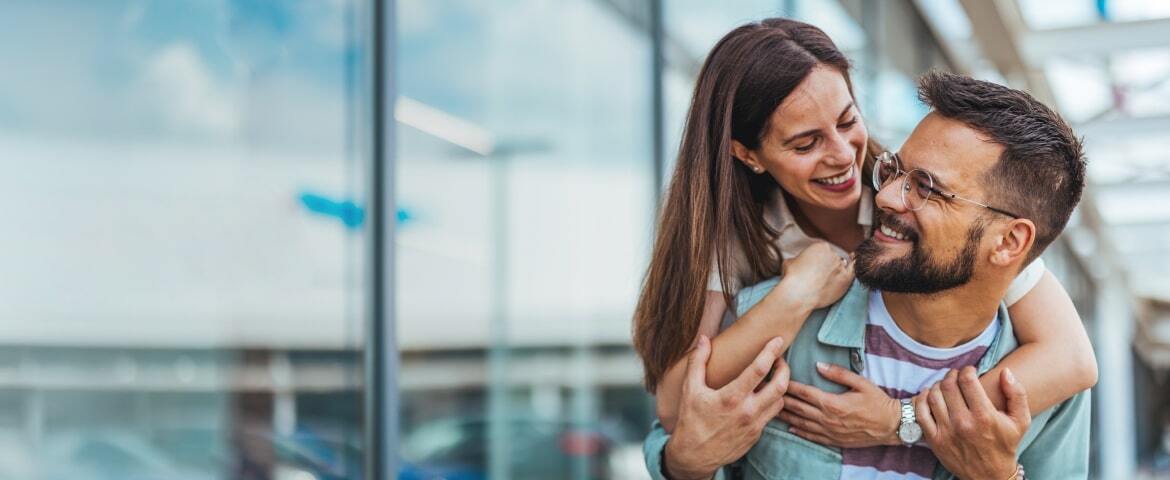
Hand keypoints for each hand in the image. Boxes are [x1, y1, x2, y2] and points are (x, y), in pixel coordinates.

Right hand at [664, 335, 790, 479]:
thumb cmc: (691, 421)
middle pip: (780, 386)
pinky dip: (771, 402)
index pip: (759, 369)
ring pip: (780, 401)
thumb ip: (698, 362)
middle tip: (780, 359)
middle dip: (785, 369)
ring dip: (780, 387)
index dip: (771, 352)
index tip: (777, 340)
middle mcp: (747, 412)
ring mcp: (754, 425)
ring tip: (772, 377)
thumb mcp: (690, 389)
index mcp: (731, 398)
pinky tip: (762, 396)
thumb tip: (704, 340)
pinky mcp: (756, 435)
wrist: (694, 456)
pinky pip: (771, 415)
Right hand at [778, 242, 853, 309]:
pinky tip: (851, 270)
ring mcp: (840, 266)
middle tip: (819, 276)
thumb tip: (798, 262)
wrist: (798, 293)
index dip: (818, 260)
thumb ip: (799, 259)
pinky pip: (853, 271)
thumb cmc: (792, 278)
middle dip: (827, 265)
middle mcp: (832, 253)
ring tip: (827, 281)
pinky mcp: (846, 279)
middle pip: (833, 258)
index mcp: (820, 246)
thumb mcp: (790, 262)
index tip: (813, 268)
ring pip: (841, 266)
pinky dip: (852, 269)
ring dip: (836, 271)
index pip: (823, 251)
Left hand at [778, 361, 900, 447]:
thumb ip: (839, 373)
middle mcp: (828, 419)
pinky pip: (812, 437)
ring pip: (801, 423)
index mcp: (833, 402)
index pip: (804, 392)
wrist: (892, 426)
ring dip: (786, 416)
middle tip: (767, 392)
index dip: (789, 384)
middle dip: (781, 399)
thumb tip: (819, 365)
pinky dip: (799, 432)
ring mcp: (830, 431)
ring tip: (771, 409)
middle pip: (798, 408)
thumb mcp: (861, 383)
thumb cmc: (878, 402)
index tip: (777, 376)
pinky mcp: (834, 440)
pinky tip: (790, 428)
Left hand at [916, 367, 1030, 479]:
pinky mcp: (934, 440)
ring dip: (937, 385)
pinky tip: (929, 394)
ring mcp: (946, 432)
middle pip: (948, 386)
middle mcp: (963, 423)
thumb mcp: (1021, 421)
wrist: (990, 476)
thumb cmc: (1005, 445)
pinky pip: (920, 413)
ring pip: (933, 396)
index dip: (967, 370)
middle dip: (952, 375)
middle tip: (956, 375)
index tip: (970, 370)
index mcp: (984, 416)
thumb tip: (1005, 372)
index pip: (967, 381)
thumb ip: (1017, 394)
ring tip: (945, 385)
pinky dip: (922, 399)